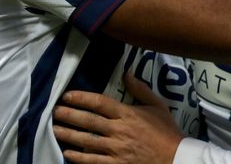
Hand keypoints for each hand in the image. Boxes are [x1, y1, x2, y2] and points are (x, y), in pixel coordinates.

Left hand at [53, 73, 183, 163]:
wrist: (176, 159)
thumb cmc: (167, 132)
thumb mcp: (158, 106)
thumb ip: (141, 90)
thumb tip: (126, 74)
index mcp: (128, 114)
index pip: (100, 102)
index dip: (81, 98)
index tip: (68, 95)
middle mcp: (119, 130)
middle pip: (88, 121)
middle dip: (69, 115)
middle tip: (54, 111)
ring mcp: (116, 149)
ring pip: (86, 141)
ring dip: (68, 135)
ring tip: (55, 129)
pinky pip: (93, 161)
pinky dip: (78, 157)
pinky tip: (67, 154)